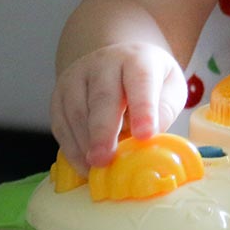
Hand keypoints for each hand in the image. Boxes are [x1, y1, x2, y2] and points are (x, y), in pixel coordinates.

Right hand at [49, 42, 187, 173]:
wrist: (118, 61)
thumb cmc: (151, 80)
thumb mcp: (170, 87)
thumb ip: (164, 110)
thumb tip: (150, 138)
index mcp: (138, 59)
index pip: (141, 81)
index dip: (143, 109)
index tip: (145, 136)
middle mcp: (104, 63)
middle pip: (102, 96)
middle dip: (103, 131)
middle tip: (105, 160)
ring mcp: (77, 77)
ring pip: (77, 111)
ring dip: (85, 144)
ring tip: (96, 169)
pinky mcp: (59, 95)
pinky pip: (61, 124)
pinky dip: (71, 148)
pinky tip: (83, 166)